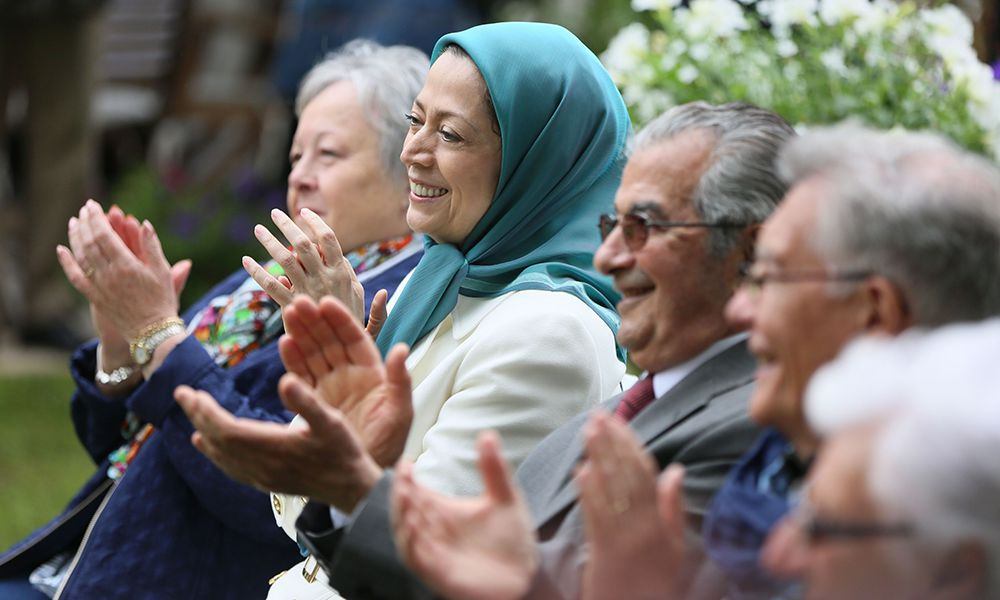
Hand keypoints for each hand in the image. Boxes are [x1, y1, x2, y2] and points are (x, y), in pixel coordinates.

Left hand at [56, 199, 182, 341]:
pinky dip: (66, 262)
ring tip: (74, 222)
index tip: (93, 205)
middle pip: (90, 243)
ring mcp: (99, 286)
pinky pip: (75, 277)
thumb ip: (152, 246)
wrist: (152, 332)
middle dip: (85, 223)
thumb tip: (144, 223)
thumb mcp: (163, 271)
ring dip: (75, 237)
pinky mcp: (94, 297)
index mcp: (127, 265)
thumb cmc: (162, 300)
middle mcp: (109, 275)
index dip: (97, 218)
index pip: (105, 235)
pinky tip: (61, 249)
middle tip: (84, 209)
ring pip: (80, 256)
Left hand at [175, 373, 382, 511]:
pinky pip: (229, 467)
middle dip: (198, 416)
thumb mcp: (332, 421)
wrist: (351, 490)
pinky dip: (213, 452)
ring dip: (203, 432)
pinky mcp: (266, 482)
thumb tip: (285, 379)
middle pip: (218, 441)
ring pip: (221, 455)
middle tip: (182, 393)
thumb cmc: (344, 451)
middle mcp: (262, 466)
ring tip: (193, 412)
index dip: (206, 411)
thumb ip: (306, 401)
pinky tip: (206, 444)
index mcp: (274, 447)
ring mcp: (262, 477)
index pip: (227, 430)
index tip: (191, 391)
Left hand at [244, 208, 363, 322]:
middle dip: (287, 225)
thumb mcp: (357, 291)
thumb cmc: (350, 316)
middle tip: (274, 213)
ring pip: (285, 260)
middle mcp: (324, 278)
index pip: (328, 239)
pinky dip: (256, 272)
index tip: (303, 212)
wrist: (341, 343)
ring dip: (269, 242)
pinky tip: (246, 260)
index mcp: (341, 272)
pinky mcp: (292, 305)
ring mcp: (306, 291)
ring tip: (258, 229)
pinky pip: (270, 286)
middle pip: (303, 244)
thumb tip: (330, 250)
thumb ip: (345, 268)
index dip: (314, 222)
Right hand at [279, 294, 411, 466]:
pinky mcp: (313, 402)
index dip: (342, 321)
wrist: (364, 478)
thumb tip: (402, 348)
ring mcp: (330, 387)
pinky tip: (284, 343)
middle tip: (300, 302)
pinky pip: (302, 376)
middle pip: (331, 341)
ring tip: (289, 313)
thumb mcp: (400, 413)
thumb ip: (400, 381)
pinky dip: (293, 360)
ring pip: (314, 354)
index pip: (356, 340)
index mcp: (372, 374)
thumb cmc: (389, 446)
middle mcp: (349, 376)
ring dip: (302, 333)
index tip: (327, 303)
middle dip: (317, 321)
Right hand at [391, 432, 537, 599]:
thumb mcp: (505, 497)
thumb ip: (494, 468)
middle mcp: (433, 530)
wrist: (527, 575)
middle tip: (405, 477)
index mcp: (443, 510)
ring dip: (402, 515)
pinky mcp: (438, 573)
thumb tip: (488, 433)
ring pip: (405, 533)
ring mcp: (434, 552)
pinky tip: (413, 527)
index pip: (415, 491)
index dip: (406, 477)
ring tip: (406, 496)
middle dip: (401, 493)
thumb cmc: (512, 538)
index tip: (407, 460)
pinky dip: (411, 544)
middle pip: (405, 509)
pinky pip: (416, 559)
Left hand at [576, 413, 690, 599]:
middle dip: (609, 442)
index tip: (618, 421)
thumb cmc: (657, 580)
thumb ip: (673, 507)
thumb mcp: (675, 546)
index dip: (630, 445)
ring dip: (596, 458)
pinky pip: (594, 516)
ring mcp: (619, 537)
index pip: (645, 475)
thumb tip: (675, 468)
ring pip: (608, 490)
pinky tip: (579, 471)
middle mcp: (640, 526)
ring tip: (587, 431)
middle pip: (623, 476)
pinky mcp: (601, 550)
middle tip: (597, 416)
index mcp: (660, 523)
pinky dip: (587, 492)